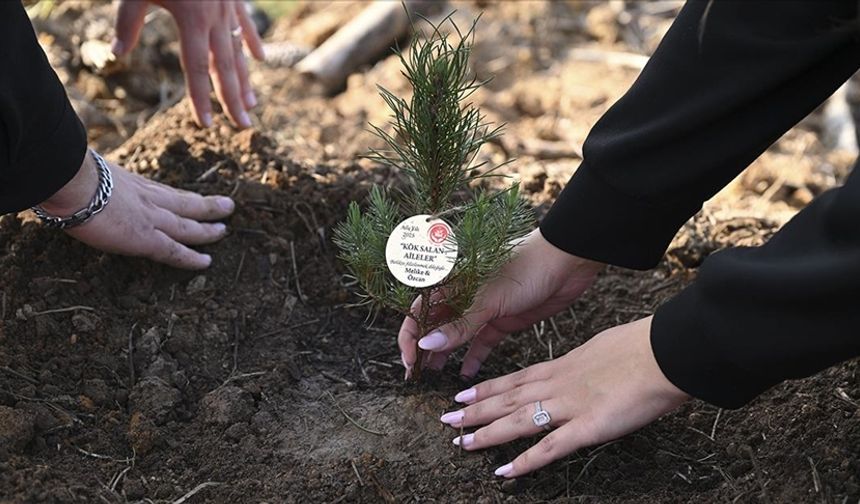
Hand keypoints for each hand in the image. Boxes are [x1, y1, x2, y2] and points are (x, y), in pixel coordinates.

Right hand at [39, 151, 233, 268]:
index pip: (163, 191)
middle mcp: (148, 198)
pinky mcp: (146, 239)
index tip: (193, 197)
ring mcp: (151, 218)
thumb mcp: (87, 171)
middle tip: (227, 206)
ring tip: (224, 230)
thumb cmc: (68, 173)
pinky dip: (191, 258)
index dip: (180, 196)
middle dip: (207, 206)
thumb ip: (91, 179)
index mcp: (132, 182)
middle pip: (185, 203)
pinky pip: (175, 251)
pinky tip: (207, 262)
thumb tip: (75, 181)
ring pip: (188, 225)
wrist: (70, 182)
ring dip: (208, 229)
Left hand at [112, 0, 265, 128]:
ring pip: (239, 50)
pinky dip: (251, 42)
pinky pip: (244, 24)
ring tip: (252, 105)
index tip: (208, 125)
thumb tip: (117, 55)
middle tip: (244, 127)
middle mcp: (216, 18)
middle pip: (226, 67)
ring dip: (246, 79)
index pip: (198, 69)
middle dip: (234, 100)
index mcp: (193, 19)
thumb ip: (128, 21)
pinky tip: (259, 60)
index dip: (202, 99)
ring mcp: (227, 7)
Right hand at [399, 228, 604, 377]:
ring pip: (456, 336)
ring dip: (445, 355)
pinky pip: (482, 342)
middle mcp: (464, 296)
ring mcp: (484, 310)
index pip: (420, 311)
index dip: (410, 336)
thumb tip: (427, 344)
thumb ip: (460, 325)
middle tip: (416, 376)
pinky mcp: (504, 320)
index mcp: (453, 283)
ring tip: (434, 377)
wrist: (567, 261)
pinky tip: (466, 374)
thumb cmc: (525, 267)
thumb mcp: (489, 299)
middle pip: (435, 326)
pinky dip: (474, 358)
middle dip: (424, 350)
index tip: (410, 361)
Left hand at [439, 316, 689, 477]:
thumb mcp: (604, 348)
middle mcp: (558, 384)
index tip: (464, 393)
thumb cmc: (642, 347)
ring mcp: (570, 405)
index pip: (515, 378)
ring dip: (487, 433)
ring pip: (518, 420)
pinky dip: (525, 462)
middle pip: (507, 398)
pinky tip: (504, 472)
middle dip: (475, 410)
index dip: (487, 387)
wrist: (664, 353)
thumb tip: (587, 368)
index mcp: (563, 365)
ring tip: (461, 442)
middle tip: (447, 418)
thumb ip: (588, 363)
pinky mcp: (587, 427)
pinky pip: (550, 448)